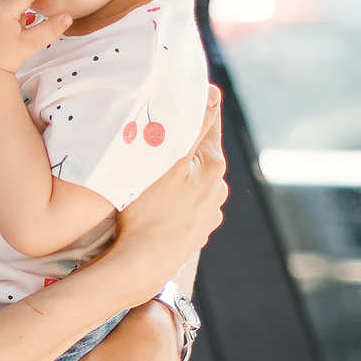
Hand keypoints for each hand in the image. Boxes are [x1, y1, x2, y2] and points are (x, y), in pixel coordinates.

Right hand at [95, 87, 226, 296]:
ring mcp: (210, 213)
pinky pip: (189, 204)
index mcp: (214, 166)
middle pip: (200, 153)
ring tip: (155, 175)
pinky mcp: (199, 231)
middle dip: (182, 144)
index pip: (208, 122)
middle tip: (155, 140)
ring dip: (181, 173)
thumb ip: (192, 128)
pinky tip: (160, 203)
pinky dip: (178, 198)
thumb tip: (214, 95)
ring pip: (195, 179)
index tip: (180, 96)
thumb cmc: (147, 212)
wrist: (142, 265)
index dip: (193, 107)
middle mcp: (218, 189)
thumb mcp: (165, 162)